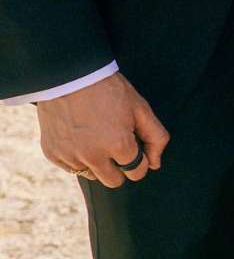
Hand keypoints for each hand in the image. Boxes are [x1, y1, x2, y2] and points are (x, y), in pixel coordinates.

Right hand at [35, 73, 168, 186]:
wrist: (71, 76)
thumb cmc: (110, 91)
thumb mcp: (141, 109)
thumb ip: (156, 138)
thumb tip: (155, 165)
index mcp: (118, 145)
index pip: (137, 172)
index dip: (140, 160)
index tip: (135, 147)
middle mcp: (92, 156)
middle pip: (114, 181)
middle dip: (121, 167)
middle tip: (117, 145)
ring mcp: (70, 156)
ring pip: (91, 175)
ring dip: (98, 163)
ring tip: (97, 137)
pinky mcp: (52, 154)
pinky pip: (71, 168)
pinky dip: (78, 157)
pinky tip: (80, 136)